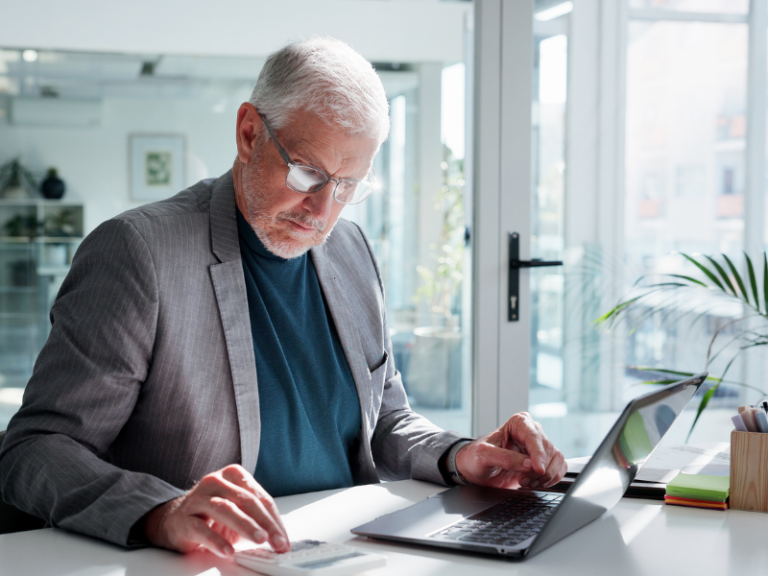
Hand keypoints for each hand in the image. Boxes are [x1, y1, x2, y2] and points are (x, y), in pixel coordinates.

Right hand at [143, 464, 289, 557]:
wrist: (175, 519)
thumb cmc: (211, 514)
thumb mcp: (237, 510)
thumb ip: (257, 518)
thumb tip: (280, 538)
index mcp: (233, 475)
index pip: (259, 496)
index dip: (274, 518)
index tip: (283, 538)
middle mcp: (215, 482)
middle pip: (245, 500)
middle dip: (264, 522)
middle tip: (276, 540)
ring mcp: (198, 498)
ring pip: (225, 509)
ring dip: (245, 525)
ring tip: (259, 539)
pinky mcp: (184, 518)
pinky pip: (201, 529)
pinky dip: (217, 541)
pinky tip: (228, 551)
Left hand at [455, 412, 565, 489]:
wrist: (475, 470)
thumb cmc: (476, 457)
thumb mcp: (484, 455)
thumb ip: (505, 458)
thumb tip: (529, 464)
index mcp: (518, 423)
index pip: (534, 436)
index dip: (538, 454)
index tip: (538, 469)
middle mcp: (532, 432)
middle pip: (548, 450)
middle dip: (537, 470)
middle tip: (522, 480)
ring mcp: (539, 447)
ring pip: (557, 460)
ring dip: (545, 476)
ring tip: (525, 482)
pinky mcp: (544, 461)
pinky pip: (560, 469)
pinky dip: (550, 480)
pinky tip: (534, 483)